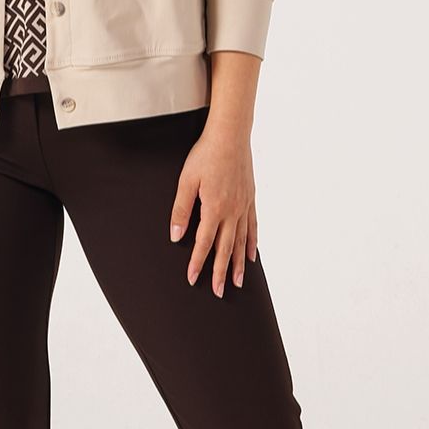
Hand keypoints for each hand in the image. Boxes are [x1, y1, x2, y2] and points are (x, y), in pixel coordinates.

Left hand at [169, 120, 258, 295]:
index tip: (192, 279)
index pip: (205, 243)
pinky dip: (252, 243)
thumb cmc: (205, 155)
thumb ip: (181, 209)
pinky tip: (252, 256)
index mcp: (214, 209)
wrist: (230, 136)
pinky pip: (252, 227)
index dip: (197, 263)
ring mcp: (244, 206)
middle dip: (220, 272)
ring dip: (238, 264)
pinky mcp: (250, 199)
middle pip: (226, 249)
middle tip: (218, 292)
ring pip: (241, 242)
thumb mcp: (186, 181)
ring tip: (237, 282)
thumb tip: (176, 235)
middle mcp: (232, 211)